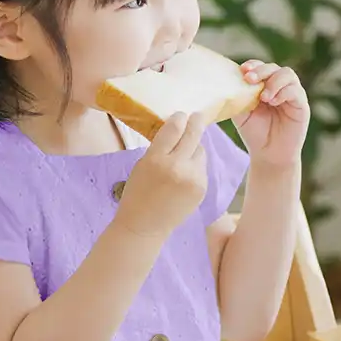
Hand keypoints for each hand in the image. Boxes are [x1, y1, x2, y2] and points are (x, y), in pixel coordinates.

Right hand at [113, 111, 211, 239]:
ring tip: (184, 155)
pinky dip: (196, 165)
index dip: (179, 119)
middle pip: (193, 136)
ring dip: (194, 148)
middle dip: (196, 123)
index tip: (182, 115)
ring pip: (200, 151)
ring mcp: (193, 178)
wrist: (145, 226)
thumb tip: (178, 128)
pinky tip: (185, 173)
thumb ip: (160, 147)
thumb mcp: (142, 165)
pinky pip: (202, 167)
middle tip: (198, 116)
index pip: (173, 129)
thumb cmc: (138, 193)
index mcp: (156, 159)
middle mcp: (177, 166)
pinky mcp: (202, 188)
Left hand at [234, 60, 308, 164]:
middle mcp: (279, 86)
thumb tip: (229, 81)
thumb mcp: (242, 113)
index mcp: (264, 85)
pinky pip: (296, 91)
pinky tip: (273, 101)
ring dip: (273, 81)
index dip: (253, 65)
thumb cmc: (255, 133)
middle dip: (261, 70)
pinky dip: (284, 92)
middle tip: (250, 79)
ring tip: (263, 97)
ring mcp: (292, 94)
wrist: (269, 155)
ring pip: (287, 74)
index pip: (261, 67)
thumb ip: (239, 96)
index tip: (243, 70)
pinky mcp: (302, 105)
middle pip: (274, 67)